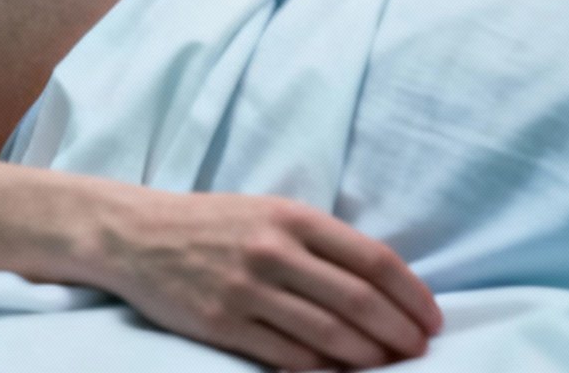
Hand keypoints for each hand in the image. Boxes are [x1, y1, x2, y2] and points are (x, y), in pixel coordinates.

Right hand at [99, 187, 438, 369]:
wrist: (138, 234)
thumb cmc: (214, 223)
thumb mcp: (268, 212)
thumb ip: (319, 242)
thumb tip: (380, 288)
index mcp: (290, 216)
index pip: (372, 259)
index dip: (411, 293)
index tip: (431, 318)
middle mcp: (272, 249)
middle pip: (358, 301)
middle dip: (400, 332)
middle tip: (420, 349)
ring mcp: (247, 289)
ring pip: (329, 336)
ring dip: (369, 358)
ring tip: (388, 365)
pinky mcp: (224, 324)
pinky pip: (288, 357)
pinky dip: (323, 371)